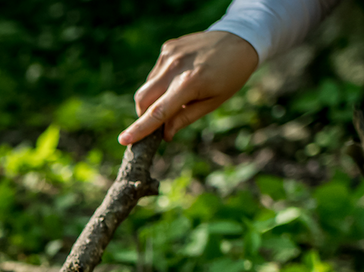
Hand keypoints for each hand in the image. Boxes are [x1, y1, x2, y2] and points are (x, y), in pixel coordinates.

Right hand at [118, 31, 257, 144]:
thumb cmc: (231, 75)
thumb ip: (186, 118)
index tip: (124, 140)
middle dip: (144, 115)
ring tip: (178, 93)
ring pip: (147, 86)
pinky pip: (155, 73)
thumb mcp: (214, 102)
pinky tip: (179, 77)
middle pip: (143, 99)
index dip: (140, 128)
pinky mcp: (168, 47)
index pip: (158, 112)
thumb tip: (165, 134)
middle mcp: (175, 67)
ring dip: (155, 98)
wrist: (240, 38)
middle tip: (158, 122)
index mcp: (189, 83)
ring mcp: (169, 55)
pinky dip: (161, 82)